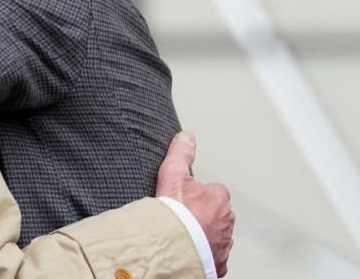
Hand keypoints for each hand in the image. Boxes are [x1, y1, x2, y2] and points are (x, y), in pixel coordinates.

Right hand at [156, 131, 234, 276]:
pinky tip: (188, 250)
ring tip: (182, 235)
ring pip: (215, 235)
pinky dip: (203, 253)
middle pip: (215, 214)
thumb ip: (180, 154)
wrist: (172, 248)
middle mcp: (227, 221)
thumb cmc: (173, 215)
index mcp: (219, 198)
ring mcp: (224, 244)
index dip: (194, 195)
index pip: (211, 192)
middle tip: (181, 218)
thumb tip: (186, 136)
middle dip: (201, 216)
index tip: (182, 201)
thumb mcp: (173, 175)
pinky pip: (212, 256)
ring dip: (203, 235)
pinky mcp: (219, 263)